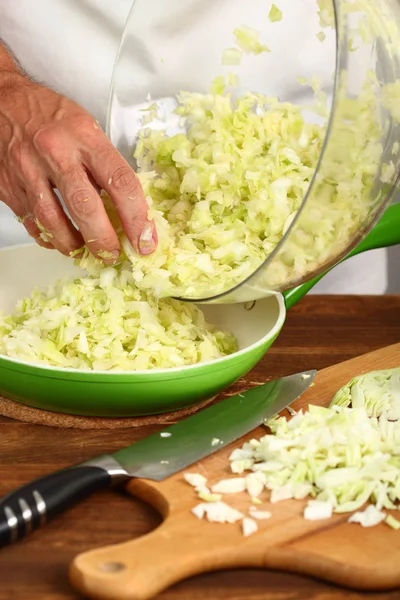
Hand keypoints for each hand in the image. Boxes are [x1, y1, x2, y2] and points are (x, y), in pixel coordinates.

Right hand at [0, 72, 156, 260]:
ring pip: (53, 221)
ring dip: (73, 244)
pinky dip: (48, 237)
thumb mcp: (87, 128)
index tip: (145, 240)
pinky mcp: (9, 185)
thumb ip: (104, 165)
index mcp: (85, 136)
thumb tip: (126, 209)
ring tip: (85, 251)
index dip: (138, 218)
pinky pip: (31, 221)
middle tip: (114, 255)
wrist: (2, 101)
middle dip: (104, 240)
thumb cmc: (50, 115)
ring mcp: (28, 171)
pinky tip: (59, 240)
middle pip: (85, 207)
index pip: (120, 182)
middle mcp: (55, 153)